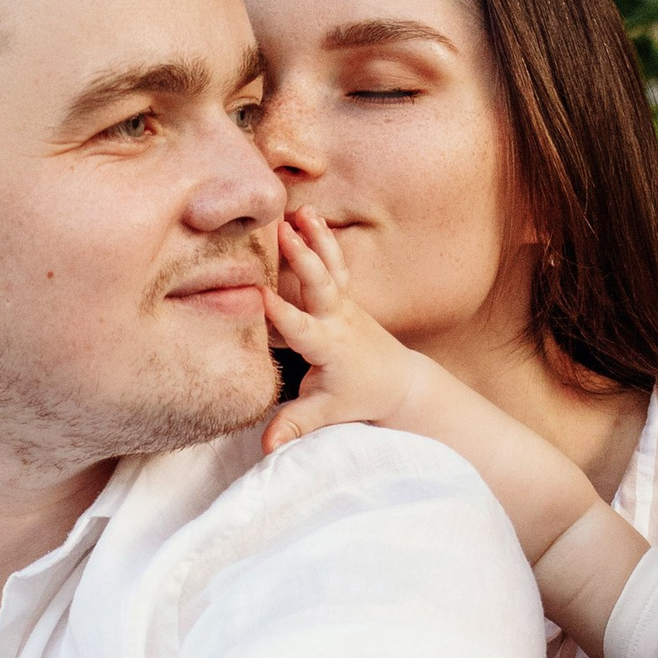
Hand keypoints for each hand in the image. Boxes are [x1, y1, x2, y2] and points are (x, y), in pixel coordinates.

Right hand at [262, 211, 417, 448]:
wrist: (399, 382)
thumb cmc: (359, 397)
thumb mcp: (325, 414)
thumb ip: (295, 426)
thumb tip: (269, 448)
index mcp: (329, 347)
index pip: (301, 328)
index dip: (281, 313)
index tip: (258, 293)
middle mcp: (339, 318)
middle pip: (320, 283)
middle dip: (302, 257)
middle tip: (281, 230)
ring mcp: (345, 303)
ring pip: (330, 264)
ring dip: (315, 237)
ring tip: (298, 209)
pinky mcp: (345, 294)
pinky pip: (335, 261)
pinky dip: (322, 238)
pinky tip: (307, 213)